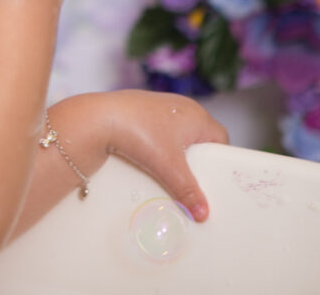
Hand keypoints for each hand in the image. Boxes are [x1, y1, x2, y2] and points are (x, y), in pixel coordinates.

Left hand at [97, 90, 228, 220]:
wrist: (99, 118)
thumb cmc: (140, 134)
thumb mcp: (168, 167)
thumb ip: (188, 191)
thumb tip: (203, 213)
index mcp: (196, 115)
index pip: (220, 138)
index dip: (219, 159)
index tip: (213, 179)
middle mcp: (181, 106)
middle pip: (200, 137)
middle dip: (197, 159)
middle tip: (193, 180)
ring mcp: (160, 106)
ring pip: (178, 134)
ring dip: (176, 152)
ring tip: (170, 171)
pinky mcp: (141, 109)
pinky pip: (160, 130)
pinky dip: (159, 144)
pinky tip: (149, 157)